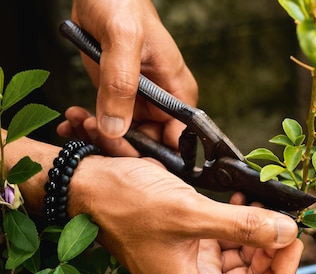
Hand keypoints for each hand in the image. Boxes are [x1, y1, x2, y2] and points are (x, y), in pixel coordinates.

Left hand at [61, 0, 197, 153]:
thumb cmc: (122, 5)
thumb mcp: (123, 40)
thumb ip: (121, 84)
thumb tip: (116, 128)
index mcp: (178, 92)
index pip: (178, 139)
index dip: (154, 152)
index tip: (122, 147)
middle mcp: (163, 103)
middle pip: (151, 144)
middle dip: (120, 145)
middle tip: (92, 131)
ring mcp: (141, 103)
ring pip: (127, 138)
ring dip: (100, 137)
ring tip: (78, 121)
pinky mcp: (119, 100)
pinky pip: (109, 126)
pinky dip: (91, 127)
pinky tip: (73, 119)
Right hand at [71, 156, 302, 273]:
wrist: (88, 185)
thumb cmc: (127, 205)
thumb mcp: (189, 214)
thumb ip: (242, 226)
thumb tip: (288, 232)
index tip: (294, 241)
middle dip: (273, 250)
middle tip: (286, 217)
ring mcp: (193, 264)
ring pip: (244, 259)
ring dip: (260, 232)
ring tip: (264, 202)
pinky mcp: (191, 243)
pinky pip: (228, 240)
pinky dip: (242, 223)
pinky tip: (244, 198)